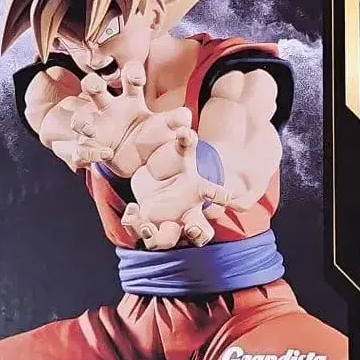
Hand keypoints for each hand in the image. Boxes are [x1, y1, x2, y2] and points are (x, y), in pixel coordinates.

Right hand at [69, 62, 191, 176]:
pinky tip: (106, 154)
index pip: (129, 80)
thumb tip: (186, 116)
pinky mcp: (93, 149)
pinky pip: (83, 150)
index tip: (137, 79)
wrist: (148, 164)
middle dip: (91, 84)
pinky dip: (90, 152)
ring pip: (80, 120)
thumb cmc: (155, 137)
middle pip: (94, 89)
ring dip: (81, 122)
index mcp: (131, 101)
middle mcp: (111, 111)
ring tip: (90, 128)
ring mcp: (98, 130)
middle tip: (95, 86)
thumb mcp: (168, 128)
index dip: (131, 73)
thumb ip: (178, 120)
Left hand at [121, 128, 228, 250]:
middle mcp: (187, 211)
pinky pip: (143, 231)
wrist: (152, 176)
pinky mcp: (147, 223)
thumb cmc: (172, 160)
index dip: (221, 196)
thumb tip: (184, 120)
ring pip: (170, 239)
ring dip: (163, 237)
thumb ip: (182, 136)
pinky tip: (132, 211)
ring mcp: (168, 220)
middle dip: (199, 234)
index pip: (214, 194)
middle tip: (193, 230)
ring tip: (148, 225)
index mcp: (197, 190)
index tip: (227, 195)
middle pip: (201, 230)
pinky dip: (135, 223)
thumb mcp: (178, 148)